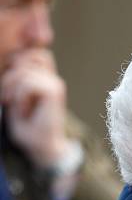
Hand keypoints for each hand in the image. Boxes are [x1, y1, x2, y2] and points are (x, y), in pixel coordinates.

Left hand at [0, 49, 68, 166]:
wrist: (42, 147)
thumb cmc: (27, 125)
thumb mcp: (15, 93)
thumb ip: (18, 74)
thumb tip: (18, 56)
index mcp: (42, 76)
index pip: (28, 52)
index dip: (14, 64)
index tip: (7, 94)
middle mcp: (51, 77)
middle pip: (27, 55)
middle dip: (10, 74)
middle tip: (7, 98)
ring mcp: (55, 84)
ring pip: (25, 67)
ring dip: (13, 85)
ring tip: (14, 103)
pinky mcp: (55, 92)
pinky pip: (28, 82)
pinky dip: (20, 96)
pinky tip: (23, 110)